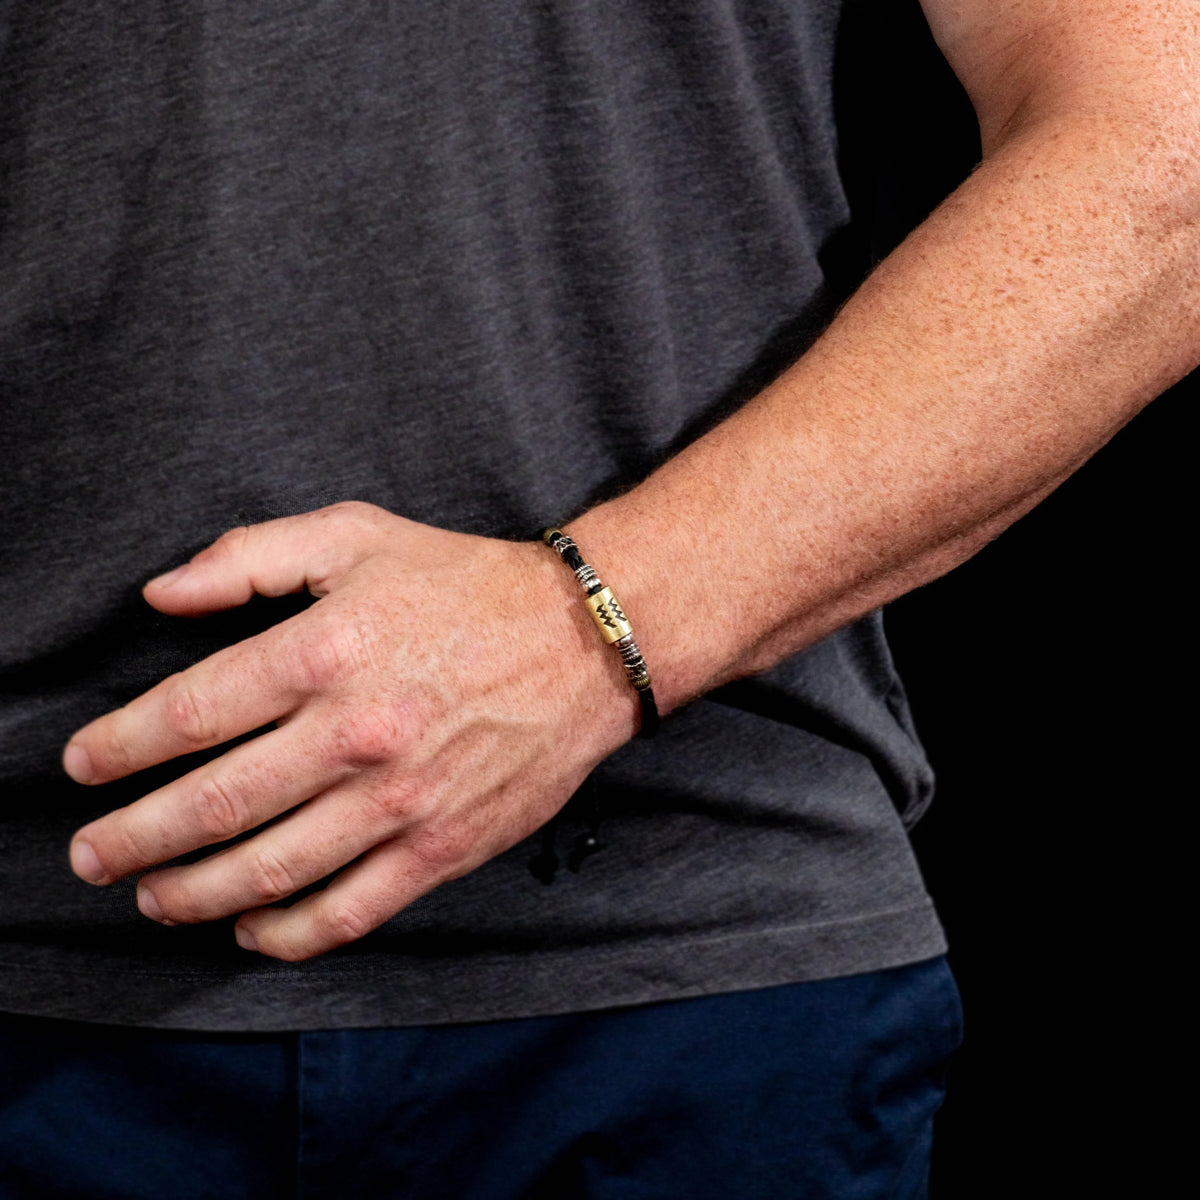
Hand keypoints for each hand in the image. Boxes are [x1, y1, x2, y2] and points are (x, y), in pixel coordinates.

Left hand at [64, 502, 636, 959]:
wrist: (583, 642)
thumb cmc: (466, 584)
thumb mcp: (357, 535)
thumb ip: (250, 557)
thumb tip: (160, 595)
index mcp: (325, 650)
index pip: (189, 713)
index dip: (119, 747)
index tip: (84, 766)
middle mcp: (354, 733)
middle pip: (212, 806)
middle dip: (132, 839)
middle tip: (91, 854)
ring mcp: (400, 801)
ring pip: (269, 872)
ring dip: (192, 894)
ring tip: (152, 896)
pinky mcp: (442, 847)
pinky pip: (349, 911)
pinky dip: (287, 934)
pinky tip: (251, 930)